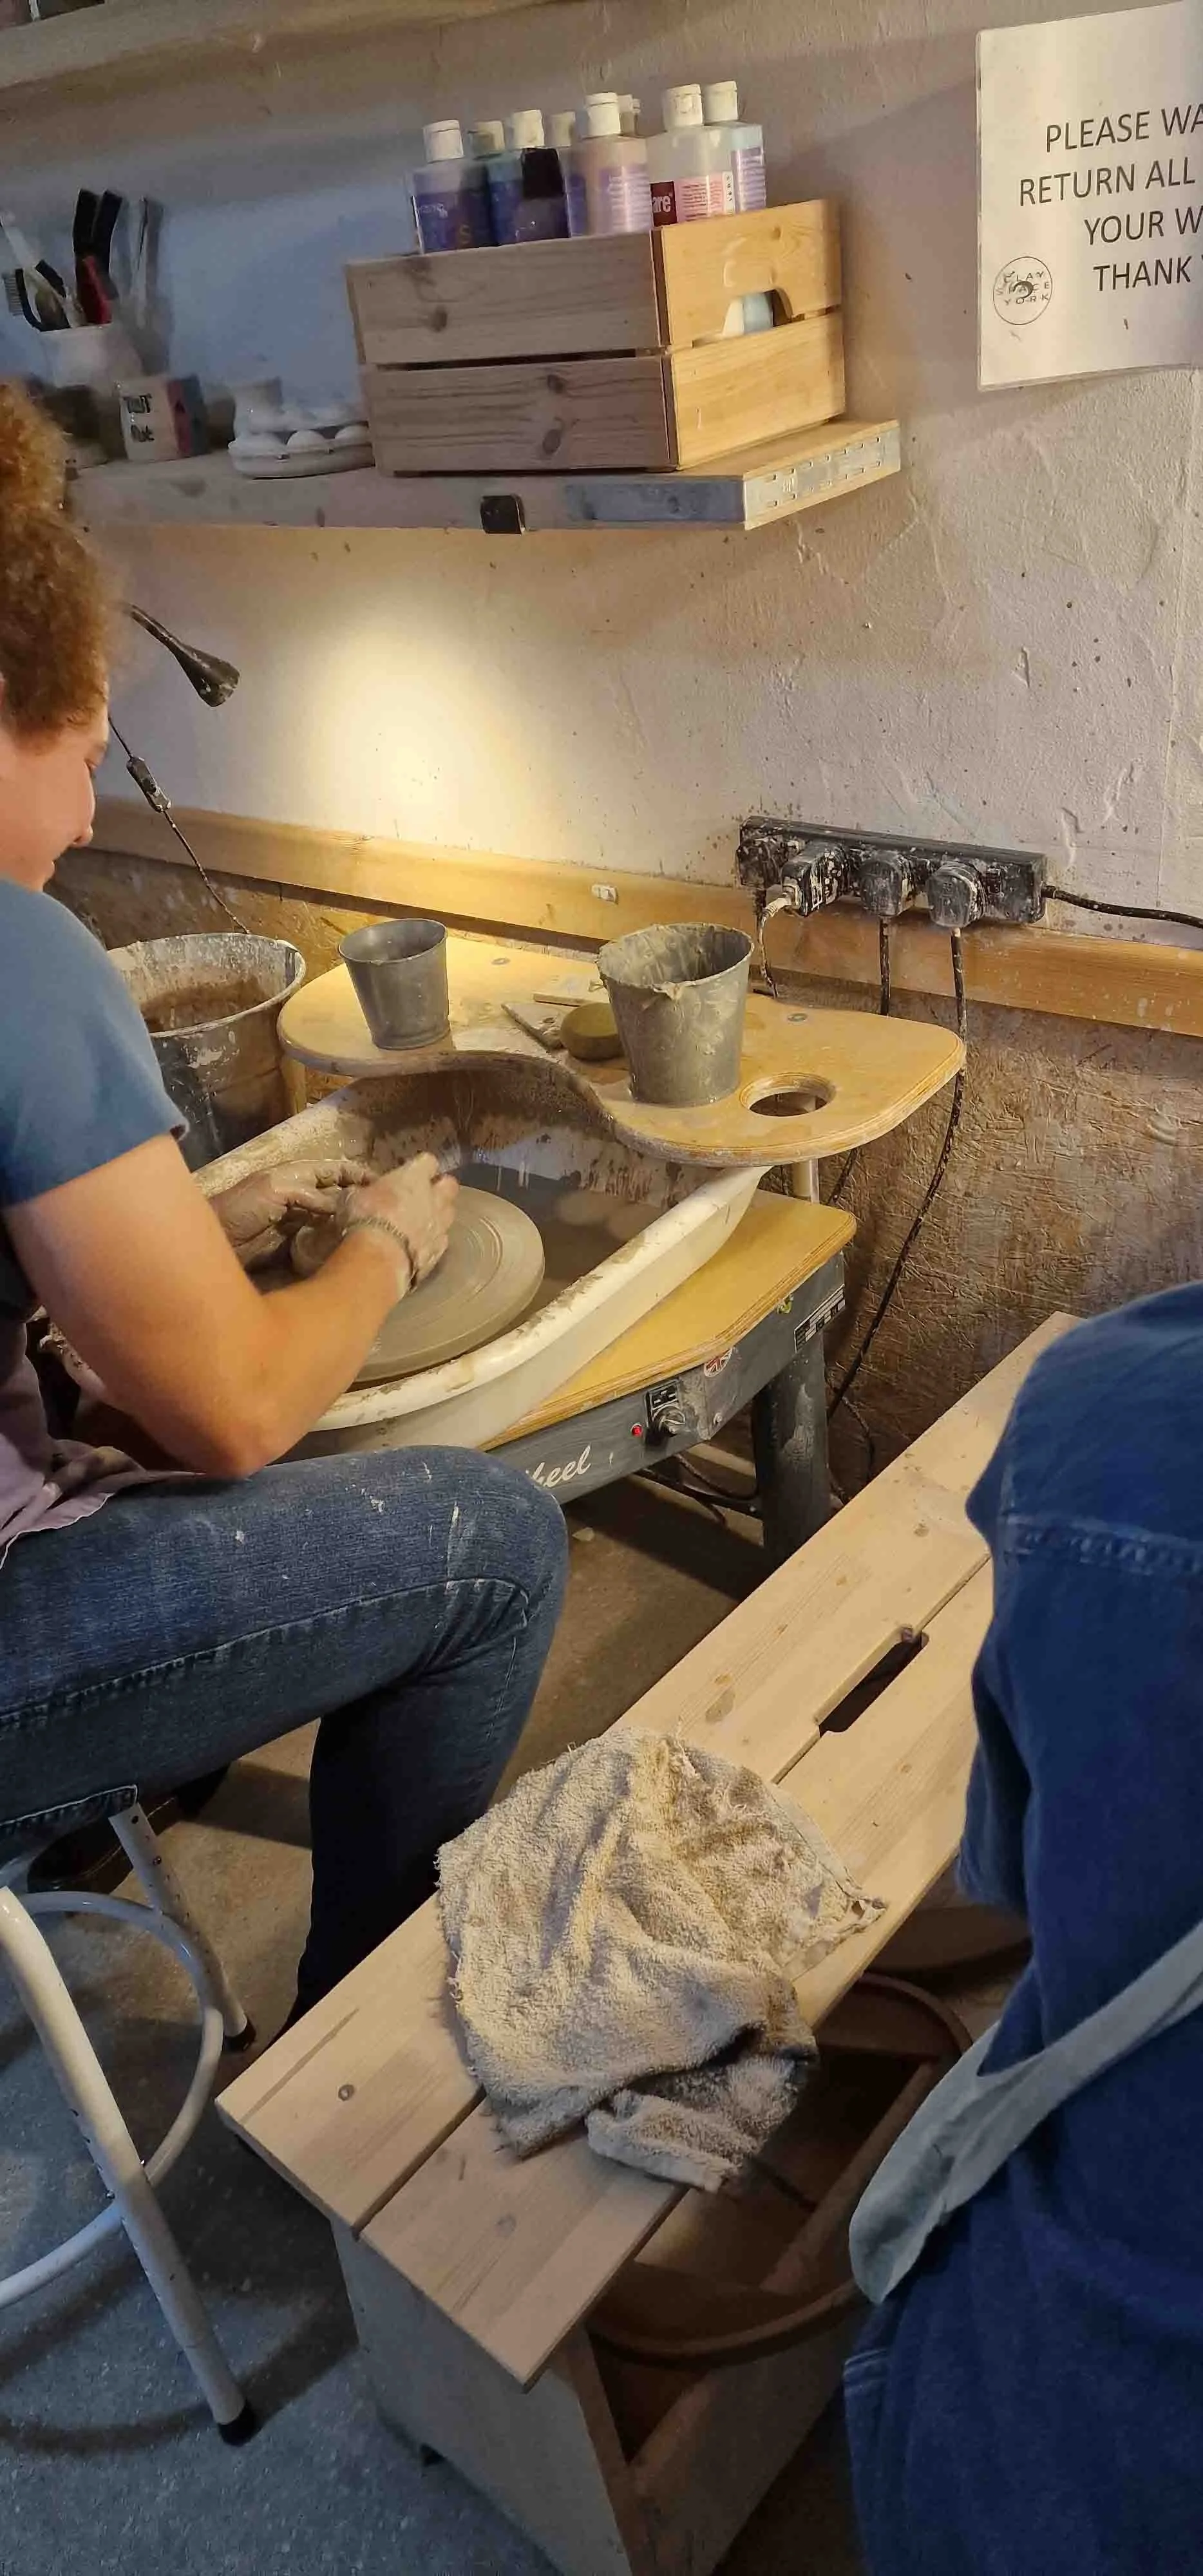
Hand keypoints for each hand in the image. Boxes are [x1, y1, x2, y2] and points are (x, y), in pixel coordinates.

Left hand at [213, 1159, 374, 1269]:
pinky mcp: (295, 1254)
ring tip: (376, 1238)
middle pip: (339, 1200)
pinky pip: (322, 1250)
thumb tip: (342, 1206)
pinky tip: (351, 1258)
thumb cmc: (238, 1208)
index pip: (334, 1171)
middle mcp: (301, 1201)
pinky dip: (336, 1253)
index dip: (358, 1175)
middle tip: (387, 1217)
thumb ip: (310, 1194)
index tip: (384, 1184)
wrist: (210, 1244)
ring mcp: (299, 1228)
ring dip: (351, 1231)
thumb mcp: (275, 1190)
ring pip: (333, 1226)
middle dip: (360, 1205)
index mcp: (296, 1178)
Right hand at [345, 1154, 458, 1288]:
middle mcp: (435, 1197)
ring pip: (449, 1213)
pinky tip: (421, 1245)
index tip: (411, 1172)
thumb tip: (358, 1192)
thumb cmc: (365, 1219)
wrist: (380, 1258)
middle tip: (424, 1194)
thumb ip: (362, 1191)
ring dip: (439, 1214)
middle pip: (450, 1185)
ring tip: (424, 1221)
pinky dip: (433, 1240)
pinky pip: (441, 1239)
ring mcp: (441, 1224)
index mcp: (414, 1176)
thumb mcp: (352, 1198)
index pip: (428, 1161)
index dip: (421, 1166)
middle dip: (441, 1187)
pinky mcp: (440, 1249)